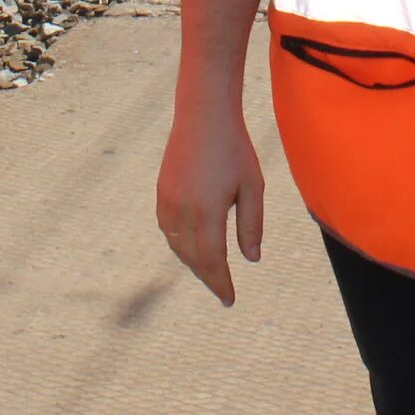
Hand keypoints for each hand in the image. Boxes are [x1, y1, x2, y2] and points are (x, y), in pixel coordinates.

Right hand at [155, 93, 263, 305]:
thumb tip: (251, 259)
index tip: (229, 300)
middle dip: (209, 277)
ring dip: (193, 263)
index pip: (213, 261)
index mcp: (208, 212)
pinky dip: (179, 244)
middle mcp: (183, 211)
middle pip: (194, 259)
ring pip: (178, 246)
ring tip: (210, 271)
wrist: (203, 115)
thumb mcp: (253, 186)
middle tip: (223, 290)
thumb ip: (251, 225)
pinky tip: (191, 246)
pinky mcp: (162, 192)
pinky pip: (167, 230)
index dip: (221, 284)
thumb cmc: (234, 149)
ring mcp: (168, 201)